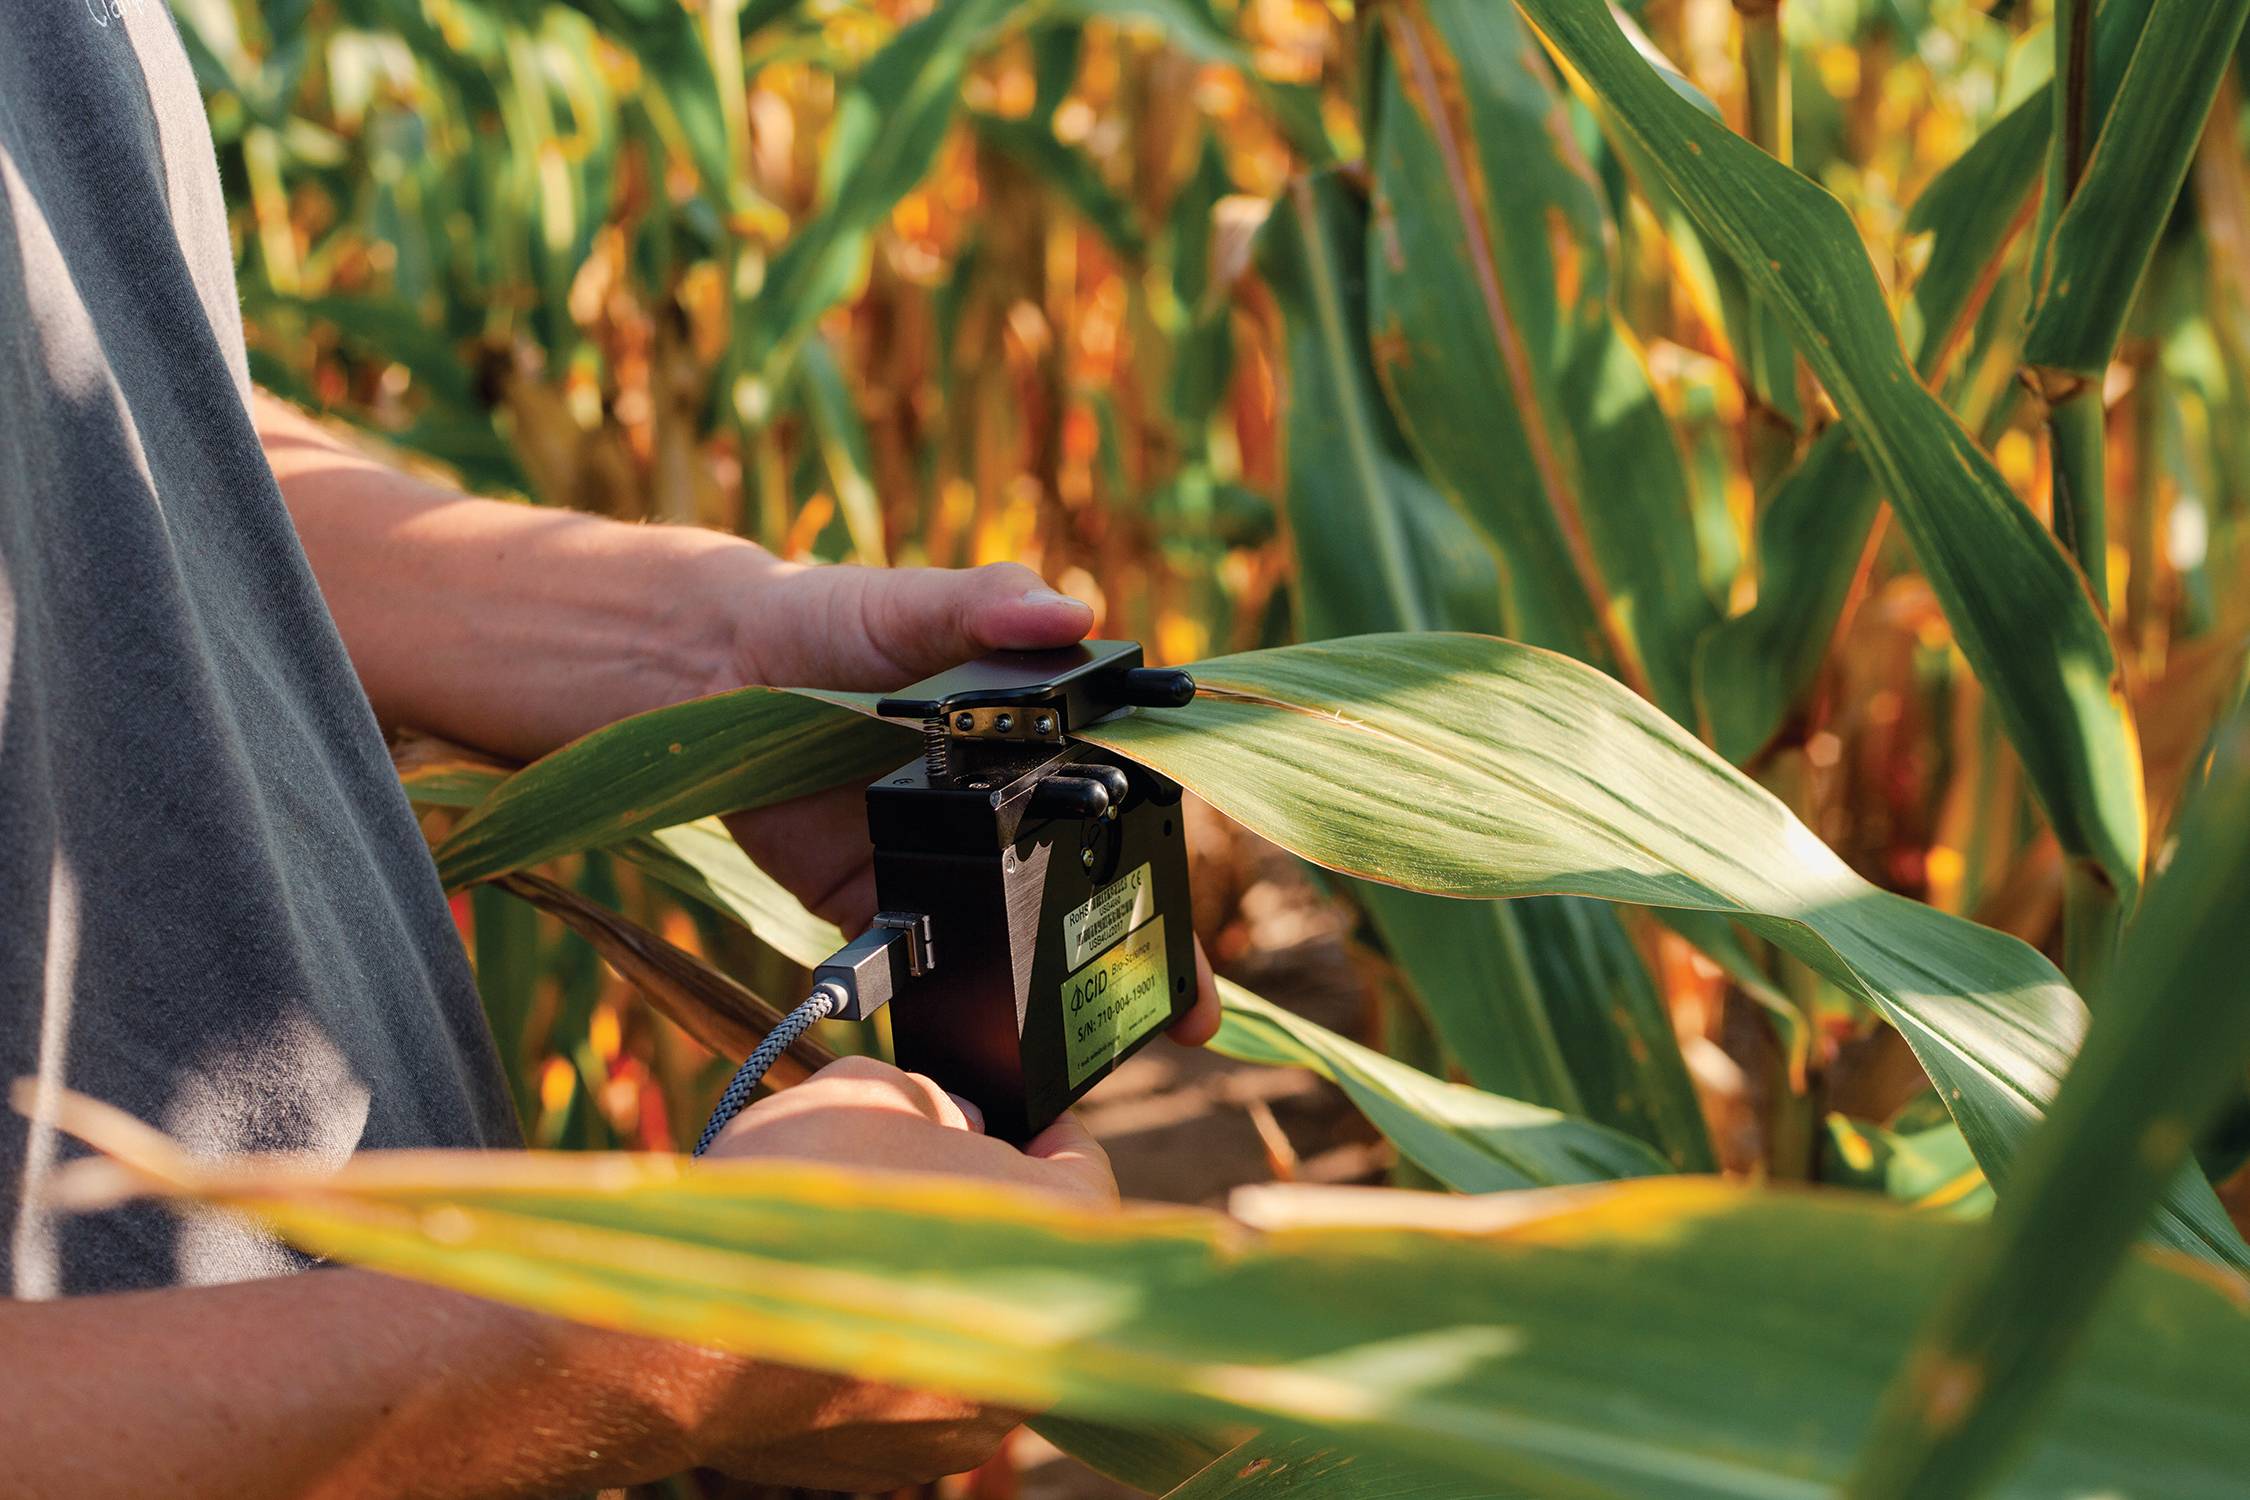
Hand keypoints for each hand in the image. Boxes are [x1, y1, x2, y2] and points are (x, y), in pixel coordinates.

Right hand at [674, 1056, 1115, 1486]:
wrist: (680, 1339)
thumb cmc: (788, 1201)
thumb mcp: (869, 1088)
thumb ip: (937, 1098)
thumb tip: (957, 1123)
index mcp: (1056, 1236)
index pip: (1085, 1170)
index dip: (1046, 1133)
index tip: (1013, 1120)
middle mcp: (1038, 1344)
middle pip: (1028, 1257)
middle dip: (979, 1210)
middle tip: (915, 1175)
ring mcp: (973, 1415)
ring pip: (971, 1328)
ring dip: (932, 1284)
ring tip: (852, 1245)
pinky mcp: (906, 1459)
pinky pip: (915, 1387)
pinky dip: (885, 1349)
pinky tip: (824, 1308)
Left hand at [703, 550, 1220, 1044]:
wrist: (716, 668)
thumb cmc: (831, 618)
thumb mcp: (915, 601)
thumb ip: (987, 605)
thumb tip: (1067, 614)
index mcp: (1033, 730)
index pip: (1123, 793)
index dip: (1168, 852)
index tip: (1199, 906)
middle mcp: (1002, 801)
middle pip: (1091, 880)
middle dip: (1146, 948)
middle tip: (1190, 1015)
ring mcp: (945, 856)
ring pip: (1019, 932)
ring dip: (1063, 985)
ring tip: (1108, 1049)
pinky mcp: (878, 897)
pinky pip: (922, 959)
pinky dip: (949, 1001)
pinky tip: (982, 1042)